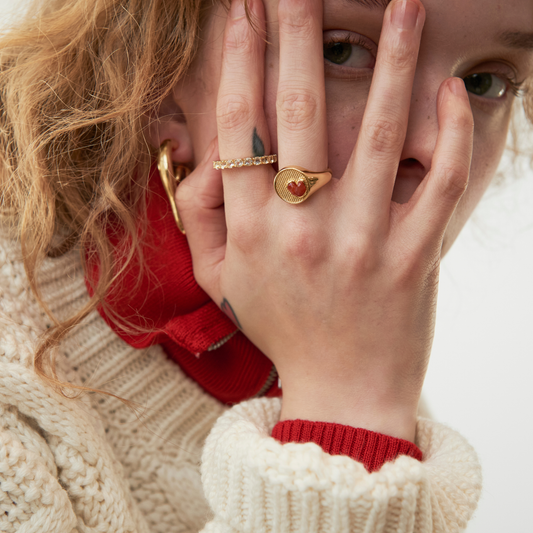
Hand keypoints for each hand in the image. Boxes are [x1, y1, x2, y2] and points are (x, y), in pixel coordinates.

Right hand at [177, 0, 472, 440]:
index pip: (240, 128)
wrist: (342, 391)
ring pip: (380, 136)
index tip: (244, 12)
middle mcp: (304, 231)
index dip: (240, 61)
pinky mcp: (414, 259)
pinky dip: (451, 135)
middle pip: (300, 115)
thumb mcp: (220, 283)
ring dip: (392, 63)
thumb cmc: (282, 331)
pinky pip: (440, 186)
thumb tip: (203, 162)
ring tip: (403, 6)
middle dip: (298, 35)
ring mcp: (365, 244)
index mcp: (253, 233)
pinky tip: (450, 91)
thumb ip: (200, 220)